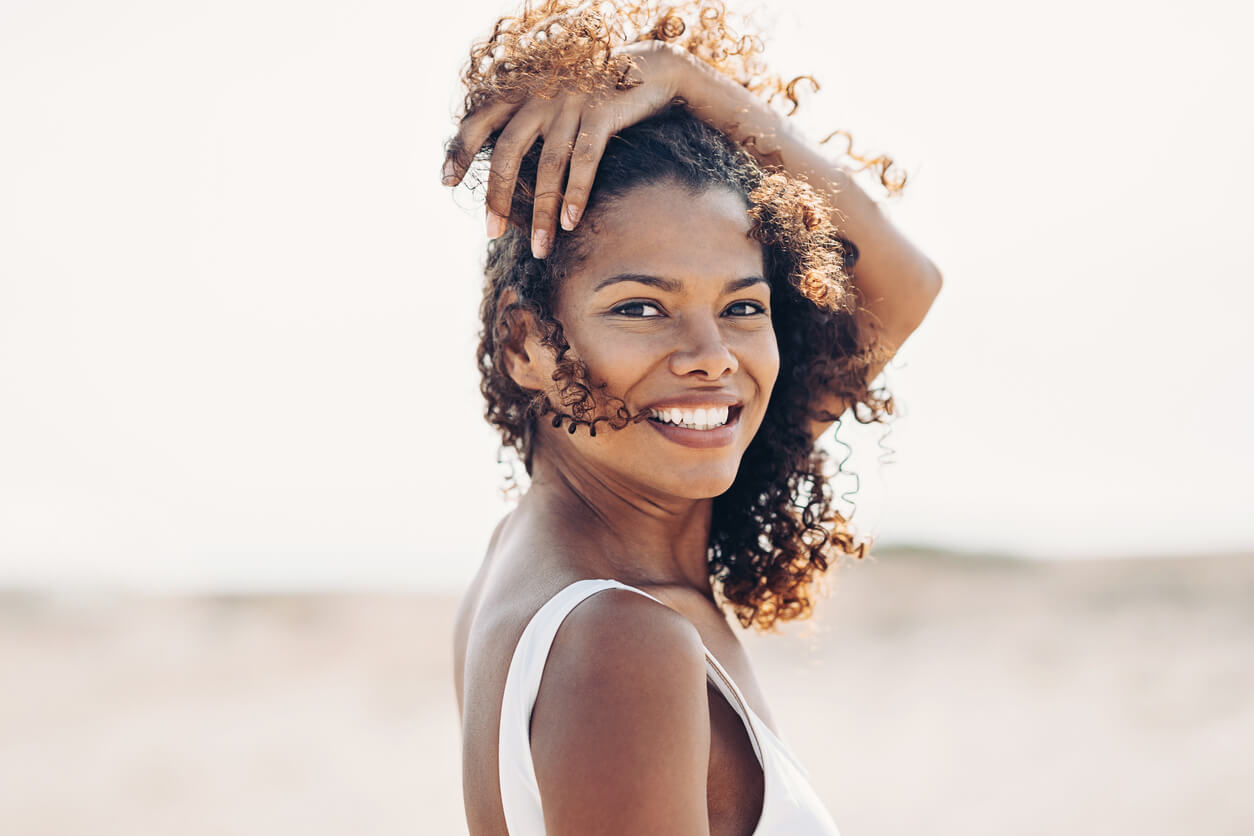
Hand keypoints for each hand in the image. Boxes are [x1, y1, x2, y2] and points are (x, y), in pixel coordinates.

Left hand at [441, 42, 689, 258]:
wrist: (647, 67)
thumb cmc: (595, 95)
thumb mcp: (554, 99)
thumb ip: (528, 121)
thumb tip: (504, 167)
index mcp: (523, 92)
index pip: (480, 121)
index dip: (460, 149)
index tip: (446, 181)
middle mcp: (541, 96)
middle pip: (508, 150)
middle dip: (497, 196)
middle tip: (492, 233)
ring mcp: (571, 103)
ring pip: (548, 165)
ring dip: (542, 212)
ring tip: (540, 248)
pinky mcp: (602, 112)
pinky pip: (585, 160)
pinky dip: (576, 193)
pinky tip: (570, 222)